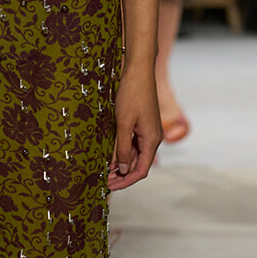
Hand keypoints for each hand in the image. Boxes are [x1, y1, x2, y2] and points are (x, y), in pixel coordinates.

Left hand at [108, 62, 160, 191]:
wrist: (138, 70)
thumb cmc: (132, 94)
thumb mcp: (123, 123)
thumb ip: (123, 148)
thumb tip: (123, 170)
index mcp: (152, 140)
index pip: (141, 170)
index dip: (126, 182)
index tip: (110, 186)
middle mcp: (153, 138)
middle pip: (138, 165)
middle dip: (121, 175)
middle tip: (103, 180)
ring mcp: (148, 131)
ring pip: (135, 155)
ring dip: (121, 165)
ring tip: (104, 170)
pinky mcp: (142, 125)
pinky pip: (134, 144)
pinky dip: (123, 152)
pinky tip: (110, 155)